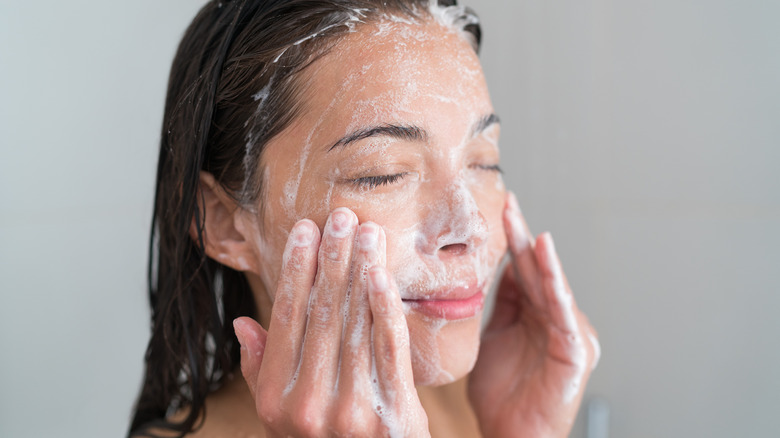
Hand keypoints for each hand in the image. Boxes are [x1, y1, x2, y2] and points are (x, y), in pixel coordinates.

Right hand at [233, 208, 429, 436]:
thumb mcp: (281, 417)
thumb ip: (262, 371)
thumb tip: (244, 324)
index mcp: (276, 400)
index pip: (285, 321)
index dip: (295, 272)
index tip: (305, 232)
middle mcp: (308, 405)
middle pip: (321, 315)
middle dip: (331, 260)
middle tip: (340, 217)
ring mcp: (351, 411)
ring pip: (354, 324)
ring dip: (360, 271)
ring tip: (366, 232)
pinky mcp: (393, 413)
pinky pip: (388, 348)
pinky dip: (385, 307)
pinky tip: (381, 274)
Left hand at [468, 192, 599, 437]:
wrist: (511, 436)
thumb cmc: (501, 396)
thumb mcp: (492, 338)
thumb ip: (498, 306)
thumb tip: (490, 270)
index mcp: (533, 315)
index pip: (520, 271)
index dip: (510, 241)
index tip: (498, 210)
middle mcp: (553, 319)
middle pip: (535, 271)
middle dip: (521, 237)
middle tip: (507, 203)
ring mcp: (567, 333)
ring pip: (551, 286)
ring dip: (538, 255)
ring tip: (524, 224)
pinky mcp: (576, 350)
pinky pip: (563, 312)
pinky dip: (556, 283)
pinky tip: (546, 257)